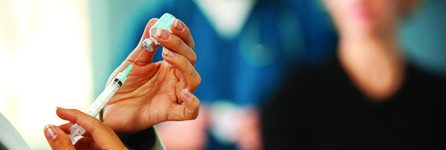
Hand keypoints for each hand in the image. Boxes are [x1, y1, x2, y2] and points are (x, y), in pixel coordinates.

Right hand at [44, 108, 125, 149]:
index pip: (95, 123)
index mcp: (117, 149)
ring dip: (78, 138)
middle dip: (74, 127)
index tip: (59, 110)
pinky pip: (99, 147)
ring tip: (60, 138)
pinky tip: (71, 147)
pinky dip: (83, 146)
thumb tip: (50, 130)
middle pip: (96, 130)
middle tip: (56, 127)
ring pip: (96, 140)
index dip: (75, 115)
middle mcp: (120, 149)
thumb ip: (64, 145)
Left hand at [102, 18, 200, 133]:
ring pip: (194, 80)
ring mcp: (175, 95)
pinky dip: (193, 103)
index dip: (182, 34)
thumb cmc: (124, 86)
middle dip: (179, 44)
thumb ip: (145, 45)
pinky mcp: (169, 112)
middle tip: (162, 35)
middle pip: (191, 59)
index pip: (185, 46)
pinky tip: (184, 93)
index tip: (172, 23)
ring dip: (184, 65)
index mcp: (169, 65)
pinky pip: (190, 112)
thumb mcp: (133, 62)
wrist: (110, 109)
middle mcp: (176, 79)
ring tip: (166, 55)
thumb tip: (154, 21)